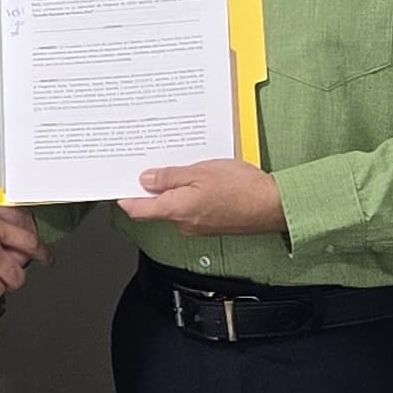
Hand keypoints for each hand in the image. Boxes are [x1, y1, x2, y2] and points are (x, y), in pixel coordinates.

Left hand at [121, 157, 284, 235]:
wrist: (273, 206)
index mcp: (176, 210)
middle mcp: (184, 223)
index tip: (118, 186)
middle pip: (156, 208)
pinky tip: (201, 182)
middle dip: (152, 189)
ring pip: (176, 208)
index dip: (126, 198)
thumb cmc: (241, 188)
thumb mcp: (201, 171)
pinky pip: (192, 210)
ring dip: (174, 191)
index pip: (139, 209)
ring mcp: (199, 226)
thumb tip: (147, 179)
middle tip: (152, 166)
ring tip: (184, 169)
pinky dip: (190, 196)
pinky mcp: (212, 225)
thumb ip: (171, 177)